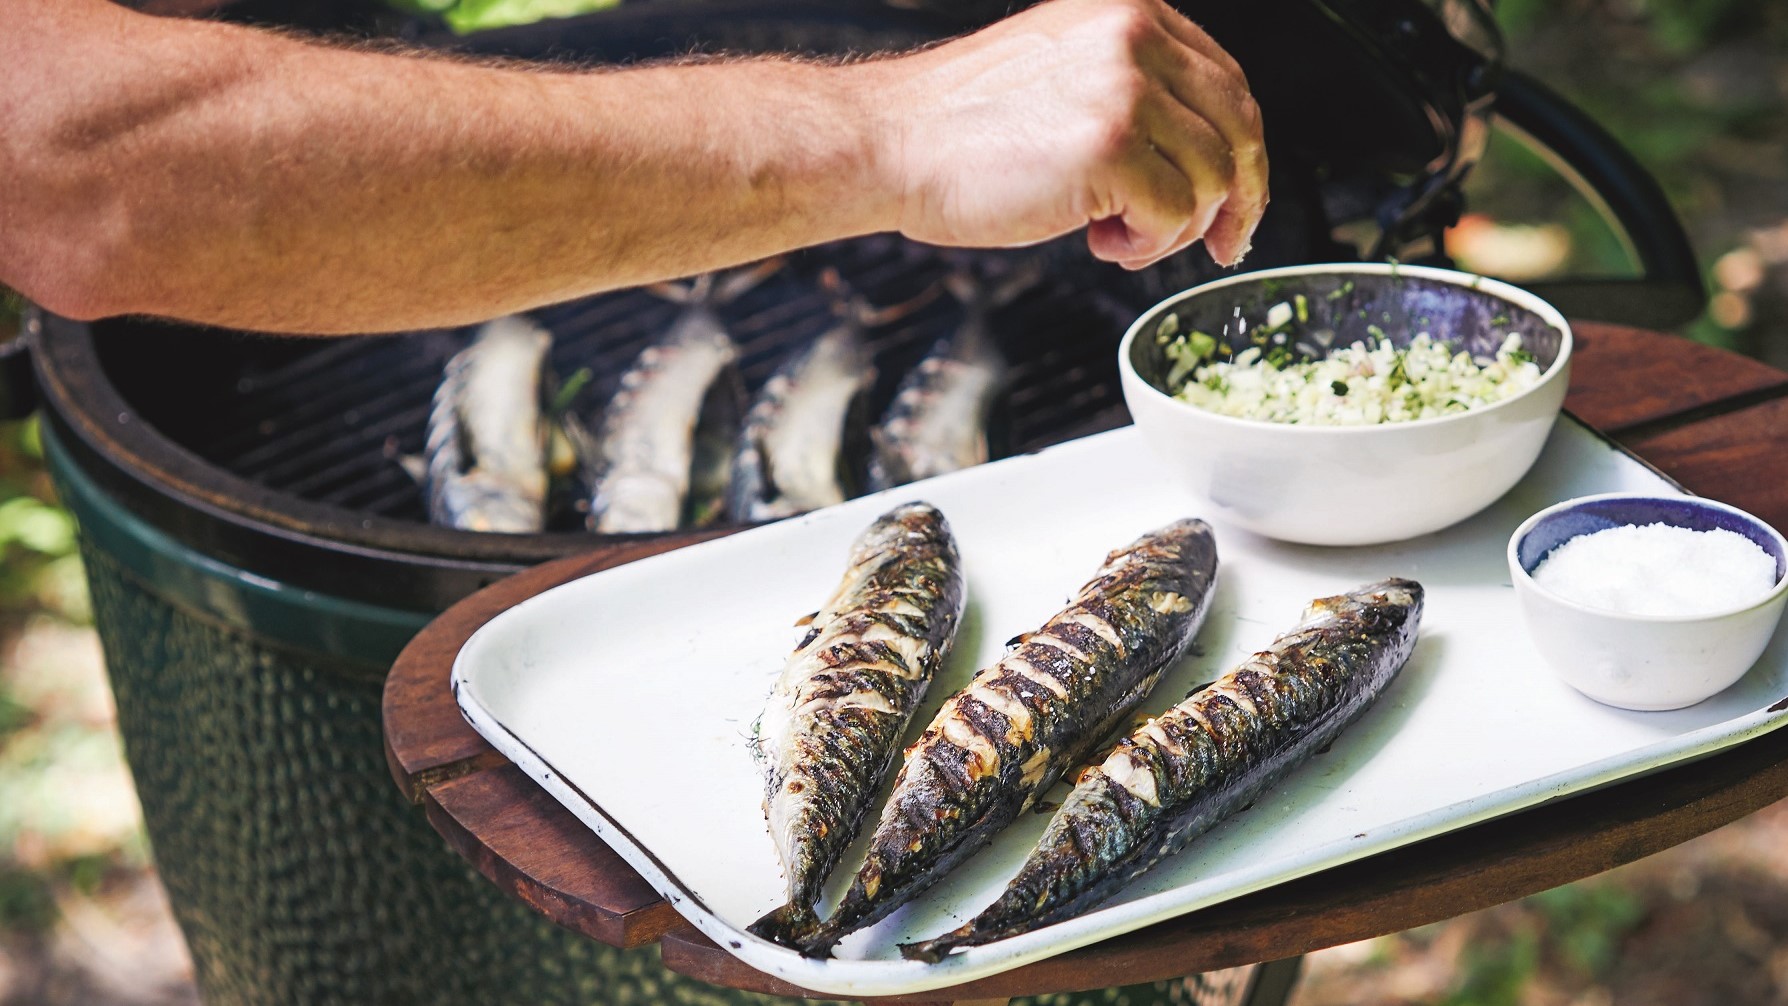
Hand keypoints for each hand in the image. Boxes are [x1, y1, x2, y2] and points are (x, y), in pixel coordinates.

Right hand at [865, 0, 1267, 268]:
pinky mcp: (1111, 146)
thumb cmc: (961, 127)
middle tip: (1219, 242)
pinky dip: (1147, 244)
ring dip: (1175, 228)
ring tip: (1118, 236)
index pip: (1227, 84)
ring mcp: (1127, 89)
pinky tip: (1098, 240)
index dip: (1240, 153)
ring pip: (1213, 178)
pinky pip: (1175, 214)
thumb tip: (1199, 157)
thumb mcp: (1065, 74)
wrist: (891, 141)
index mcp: (1131, 12)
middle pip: (1238, 128)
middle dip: (1237, 199)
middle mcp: (1137, 37)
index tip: (1237, 199)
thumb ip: (1134, 93)